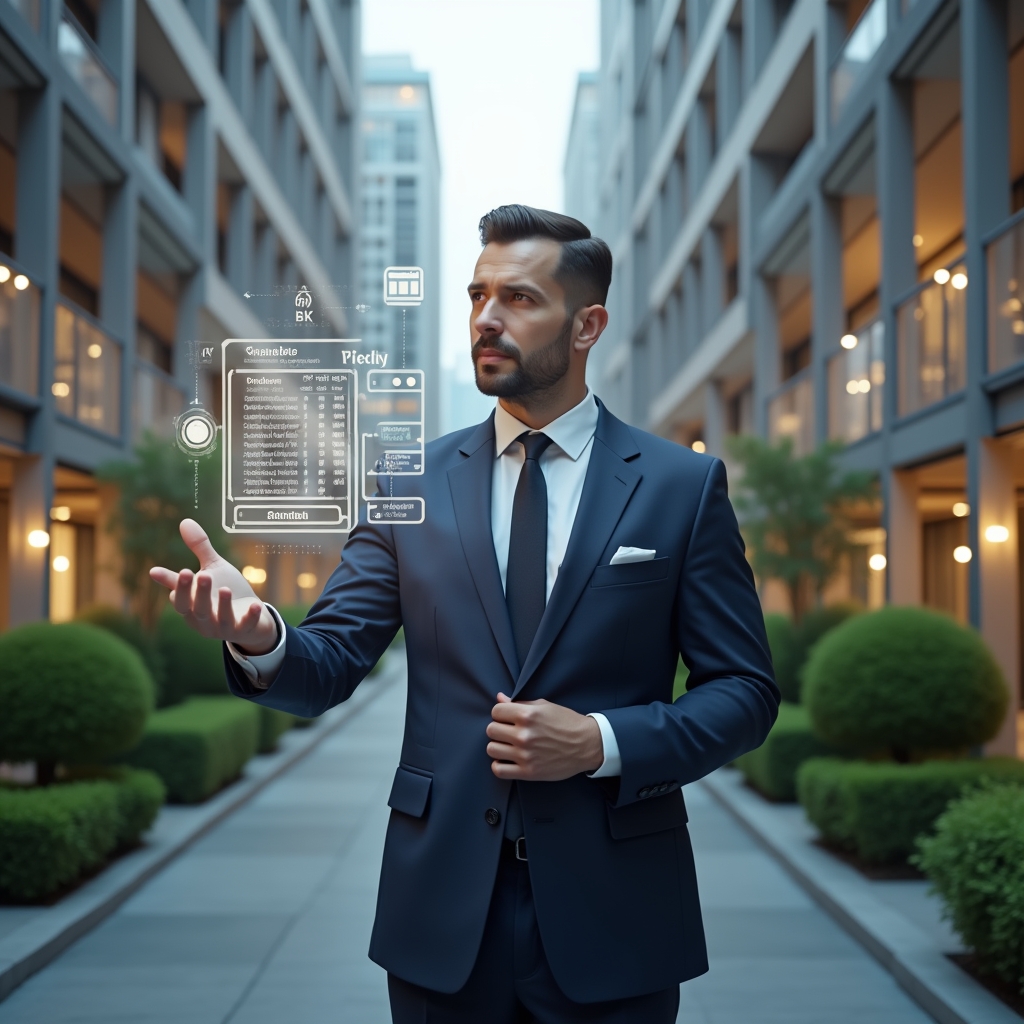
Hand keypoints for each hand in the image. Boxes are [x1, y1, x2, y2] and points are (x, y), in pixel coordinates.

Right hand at [149, 519, 277, 653]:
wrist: (251, 616)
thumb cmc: (226, 591)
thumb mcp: (214, 568)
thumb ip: (200, 549)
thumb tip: (185, 521)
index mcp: (191, 606)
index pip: (178, 598)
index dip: (173, 585)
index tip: (156, 572)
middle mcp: (203, 620)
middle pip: (196, 609)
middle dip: (198, 593)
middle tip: (201, 575)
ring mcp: (223, 627)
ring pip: (218, 619)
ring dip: (222, 605)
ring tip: (225, 588)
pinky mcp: (243, 630)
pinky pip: (245, 626)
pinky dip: (250, 616)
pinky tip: (255, 604)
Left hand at [486, 693, 603, 781]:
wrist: (587, 744)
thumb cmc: (567, 722)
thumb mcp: (545, 706)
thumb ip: (520, 703)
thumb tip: (500, 698)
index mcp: (527, 714)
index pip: (496, 711)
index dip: (500, 714)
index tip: (507, 718)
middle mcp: (524, 734)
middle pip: (491, 730)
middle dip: (499, 729)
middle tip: (509, 732)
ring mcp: (525, 754)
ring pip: (491, 749)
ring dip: (498, 746)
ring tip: (508, 746)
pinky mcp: (528, 772)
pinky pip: (499, 770)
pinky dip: (499, 765)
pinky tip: (507, 760)